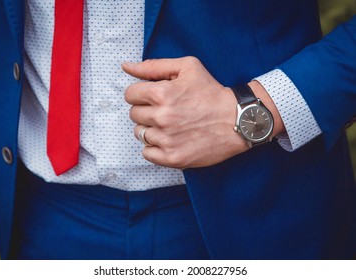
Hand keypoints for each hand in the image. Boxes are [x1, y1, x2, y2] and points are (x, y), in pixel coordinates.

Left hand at [122, 56, 248, 168]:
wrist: (237, 119)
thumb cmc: (212, 92)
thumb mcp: (187, 68)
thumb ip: (153, 66)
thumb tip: (126, 67)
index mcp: (161, 94)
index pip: (130, 95)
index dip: (141, 94)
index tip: (154, 97)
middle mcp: (162, 118)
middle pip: (134, 114)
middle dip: (146, 110)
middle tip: (166, 110)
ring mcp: (167, 140)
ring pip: (140, 134)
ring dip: (151, 129)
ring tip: (170, 125)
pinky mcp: (173, 158)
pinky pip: (147, 153)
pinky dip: (154, 147)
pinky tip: (169, 140)